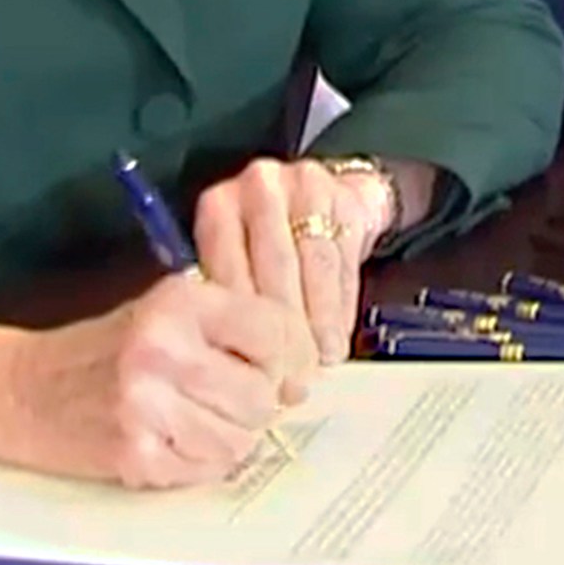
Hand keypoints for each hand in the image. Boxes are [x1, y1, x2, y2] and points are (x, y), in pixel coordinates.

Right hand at [1, 275, 316, 488]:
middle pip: (263, 394)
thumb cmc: (103, 349)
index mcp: (178, 301)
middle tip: (225, 398)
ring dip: (228, 436)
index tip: (282, 371)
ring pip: (241, 439)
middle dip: (256, 403)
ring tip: (193, 419)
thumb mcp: (164, 311)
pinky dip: (200, 462)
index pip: (274, 330)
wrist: (20, 390)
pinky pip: (208, 469)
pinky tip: (171, 440)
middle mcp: (163, 348)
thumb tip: (302, 373)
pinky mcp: (135, 455)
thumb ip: (232, 328)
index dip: (289, 358)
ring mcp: (147, 406)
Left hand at [194, 157, 395, 365]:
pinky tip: (335, 338)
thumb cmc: (269, 248)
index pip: (231, 272)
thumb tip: (233, 368)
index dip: (244, 329)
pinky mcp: (343, 196)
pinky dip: (339, 307)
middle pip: (275, 269)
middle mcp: (258, 187)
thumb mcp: (239, 265)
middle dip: (285, 331)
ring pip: (314, 267)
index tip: (255, 373)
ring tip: (317, 362)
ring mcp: (304, 186)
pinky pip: (343, 262)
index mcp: (219, 206)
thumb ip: (232, 304)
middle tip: (291, 379)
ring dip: (317, 323)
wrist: (319, 204)